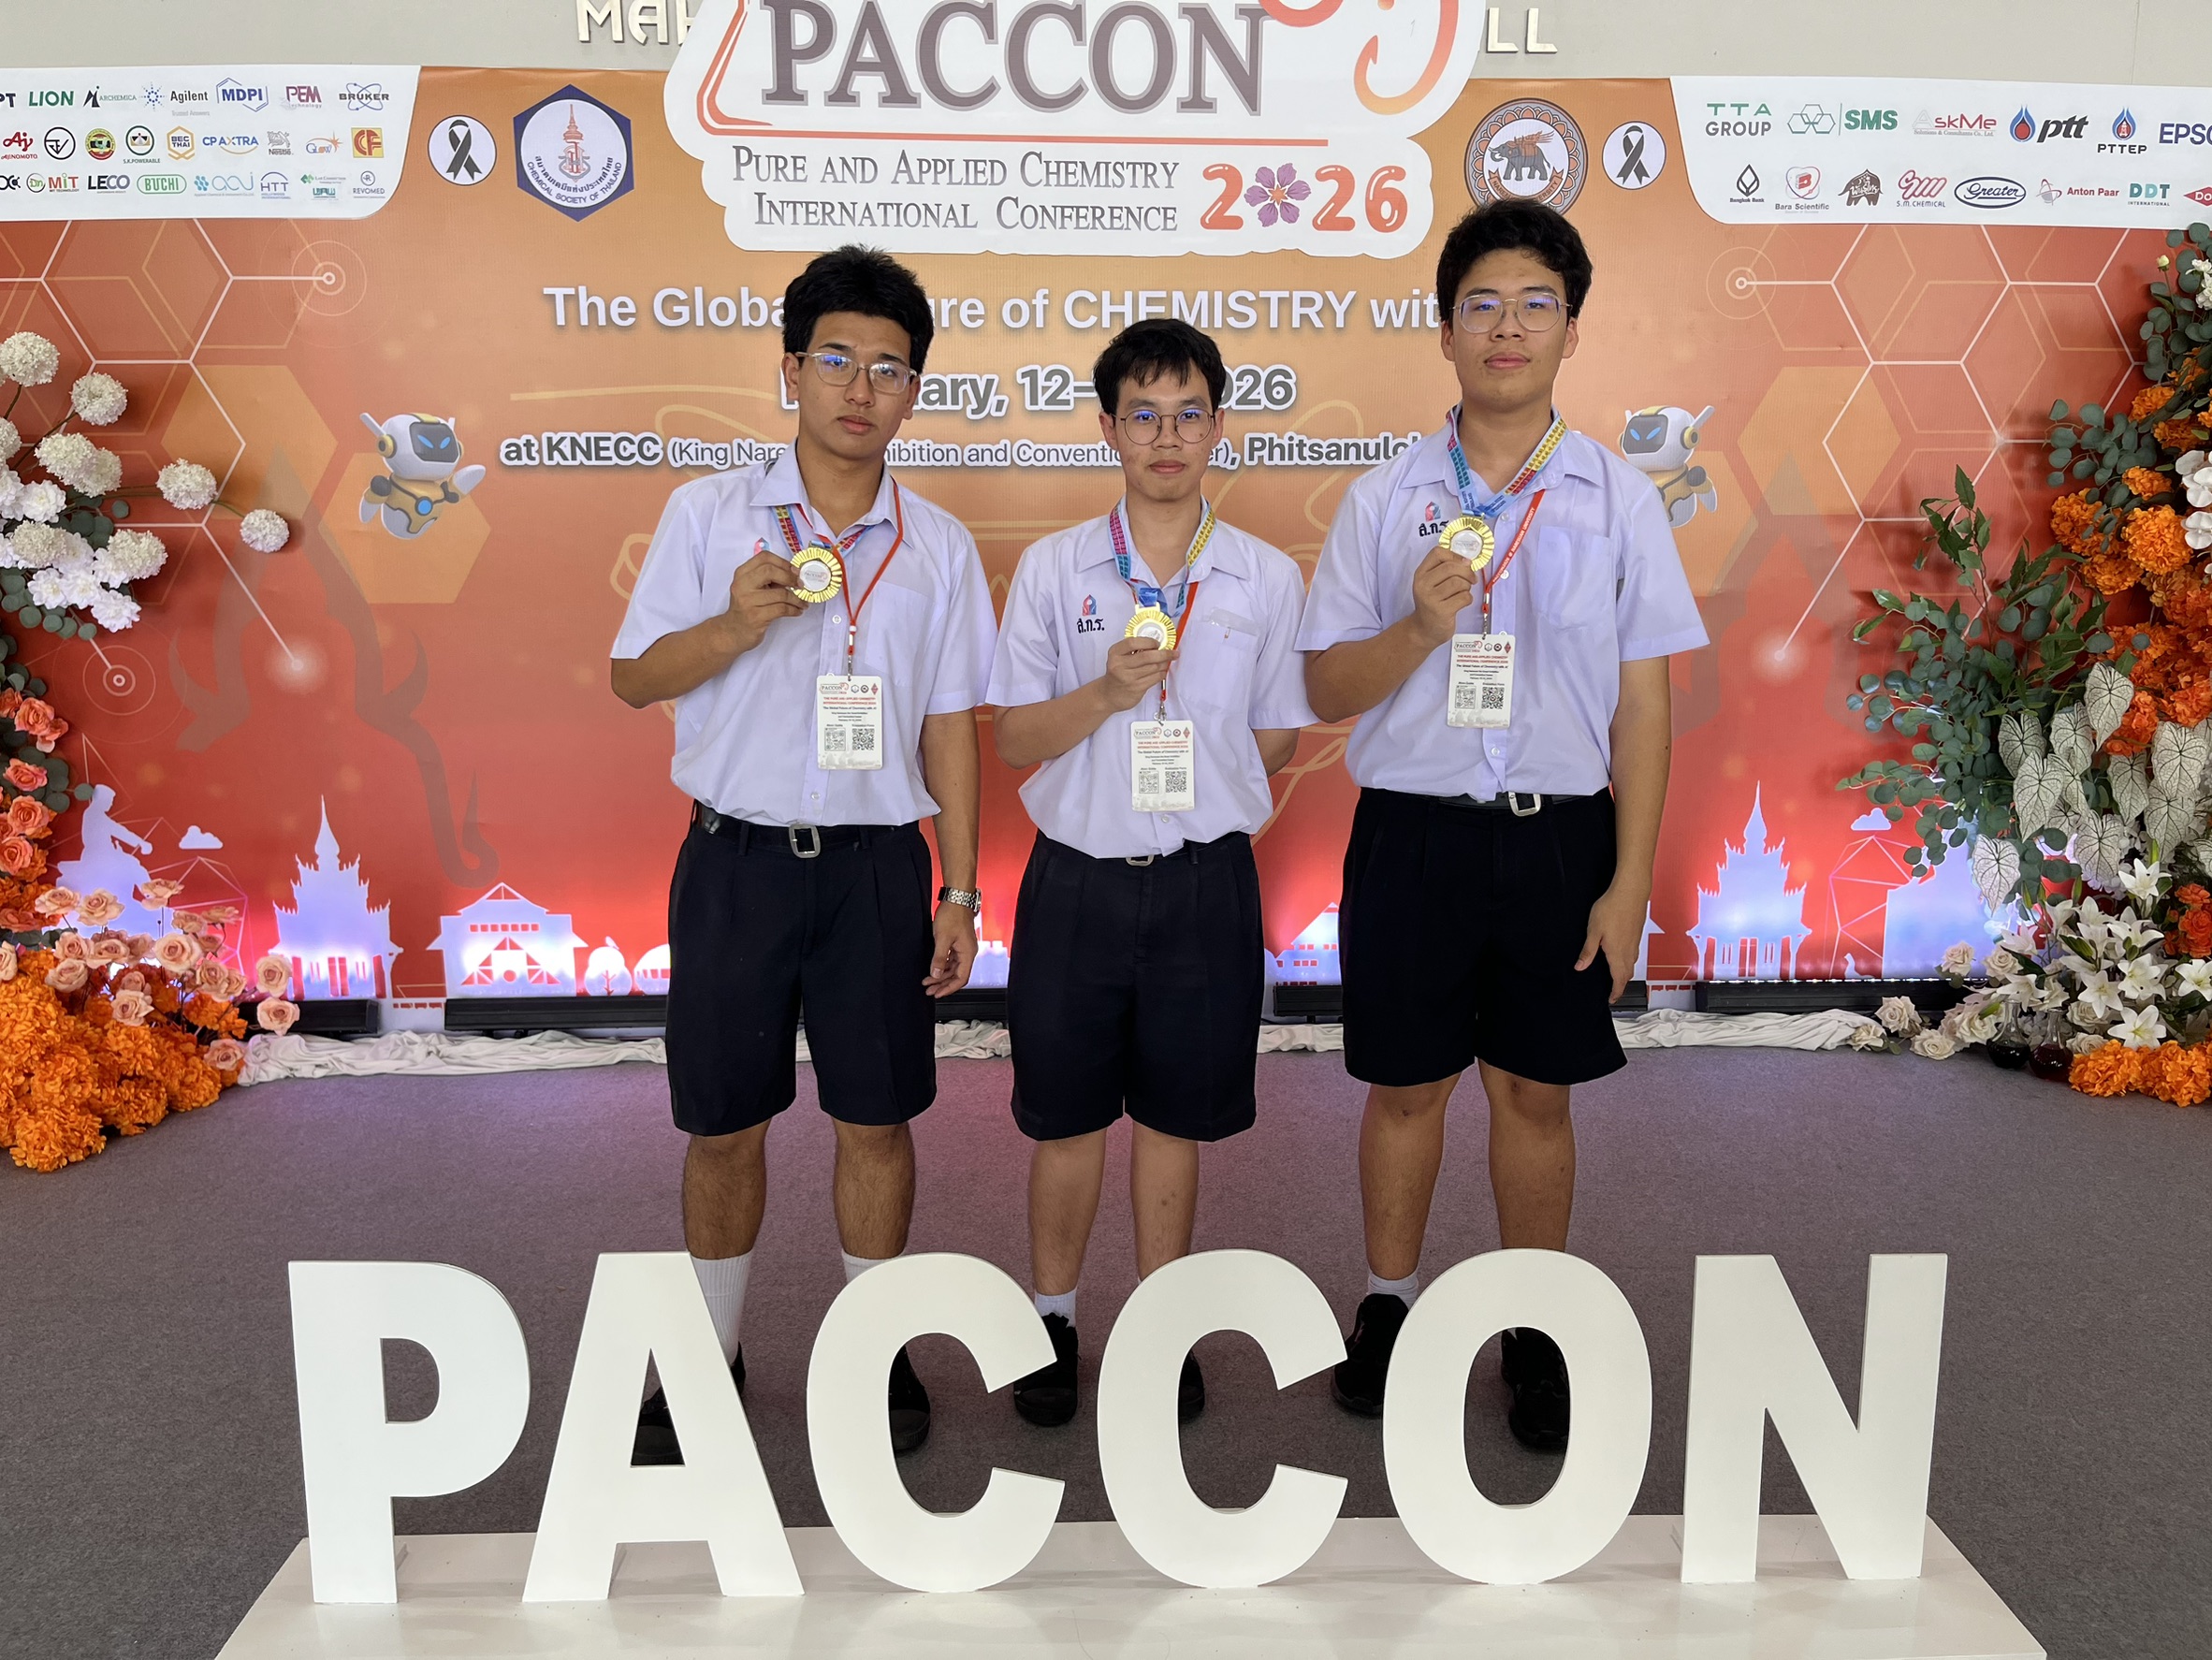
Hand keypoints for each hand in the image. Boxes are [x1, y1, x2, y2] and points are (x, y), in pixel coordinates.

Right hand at [720, 549, 806, 656]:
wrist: (734, 631)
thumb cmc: (747, 607)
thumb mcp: (753, 588)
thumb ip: (768, 578)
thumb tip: (794, 574)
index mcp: (742, 574)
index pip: (764, 558)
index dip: (783, 562)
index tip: (795, 571)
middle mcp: (742, 585)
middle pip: (770, 571)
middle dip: (790, 577)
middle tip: (801, 585)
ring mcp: (748, 601)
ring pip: (780, 593)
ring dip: (797, 599)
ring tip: (803, 603)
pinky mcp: (756, 617)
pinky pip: (781, 609)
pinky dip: (794, 610)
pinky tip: (797, 611)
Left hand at [924, 902, 977, 996]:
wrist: (957, 898)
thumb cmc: (952, 914)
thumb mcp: (942, 938)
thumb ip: (938, 958)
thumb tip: (935, 974)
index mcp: (968, 953)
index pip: (961, 978)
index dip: (949, 988)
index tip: (937, 994)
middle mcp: (968, 953)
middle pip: (957, 975)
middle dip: (943, 984)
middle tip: (929, 991)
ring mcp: (964, 948)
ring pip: (953, 968)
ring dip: (941, 976)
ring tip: (928, 982)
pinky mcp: (959, 943)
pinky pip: (951, 960)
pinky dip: (942, 966)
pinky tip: (933, 969)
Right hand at [1095, 636, 1176, 711]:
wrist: (1108, 695)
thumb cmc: (1117, 673)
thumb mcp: (1119, 657)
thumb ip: (1133, 650)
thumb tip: (1157, 645)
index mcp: (1115, 653)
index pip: (1133, 642)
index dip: (1149, 642)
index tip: (1158, 643)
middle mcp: (1120, 665)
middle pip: (1147, 656)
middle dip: (1164, 654)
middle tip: (1173, 653)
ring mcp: (1128, 678)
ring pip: (1154, 667)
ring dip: (1164, 664)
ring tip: (1167, 662)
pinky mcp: (1137, 688)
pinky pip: (1155, 678)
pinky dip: (1162, 673)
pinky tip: (1162, 671)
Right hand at [1407, 538, 1476, 648]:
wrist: (1424, 629)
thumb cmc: (1432, 603)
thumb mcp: (1432, 583)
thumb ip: (1444, 569)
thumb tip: (1467, 561)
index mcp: (1420, 574)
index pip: (1438, 553)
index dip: (1455, 555)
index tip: (1464, 563)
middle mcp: (1423, 585)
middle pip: (1451, 567)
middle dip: (1467, 572)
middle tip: (1471, 579)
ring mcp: (1431, 599)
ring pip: (1459, 582)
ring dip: (1467, 587)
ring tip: (1463, 592)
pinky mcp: (1441, 611)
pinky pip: (1464, 597)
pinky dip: (1468, 599)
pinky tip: (1461, 603)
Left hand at [1576, 882, 1648, 1003]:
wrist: (1630, 892)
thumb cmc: (1612, 908)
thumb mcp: (1593, 931)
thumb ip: (1588, 951)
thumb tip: (1580, 967)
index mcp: (1617, 954)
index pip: (1619, 980)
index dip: (1615, 992)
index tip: (1611, 999)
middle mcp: (1629, 951)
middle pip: (1627, 975)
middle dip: (1620, 986)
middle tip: (1614, 992)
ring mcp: (1635, 943)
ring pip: (1631, 965)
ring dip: (1624, 974)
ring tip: (1616, 978)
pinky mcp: (1637, 934)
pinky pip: (1633, 954)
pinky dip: (1627, 962)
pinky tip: (1621, 957)